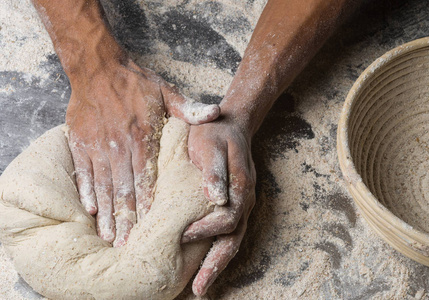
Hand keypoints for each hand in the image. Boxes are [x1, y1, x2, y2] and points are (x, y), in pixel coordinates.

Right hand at [66, 59, 219, 246]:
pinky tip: (89, 212)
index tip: (151, 229)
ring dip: (107, 213)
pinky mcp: (81, 143)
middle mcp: (120, 146)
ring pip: (104, 186)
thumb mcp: (168, 92)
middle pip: (125, 190)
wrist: (99, 66)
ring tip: (108, 238)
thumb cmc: (137, 82)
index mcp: (144, 137)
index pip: (148, 178)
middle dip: (127, 220)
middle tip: (128, 246)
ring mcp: (99, 146)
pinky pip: (84, 173)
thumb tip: (216, 114)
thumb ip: (191, 109)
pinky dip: (86, 192)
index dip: (149, 206)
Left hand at [182, 116, 255, 295]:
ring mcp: (243, 203)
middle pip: (234, 239)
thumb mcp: (210, 144)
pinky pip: (231, 233)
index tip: (184, 236)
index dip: (207, 230)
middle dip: (215, 263)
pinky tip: (207, 263)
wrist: (230, 123)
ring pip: (234, 240)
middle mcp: (246, 199)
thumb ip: (214, 170)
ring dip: (218, 263)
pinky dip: (220, 251)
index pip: (228, 217)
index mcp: (241, 185)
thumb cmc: (214, 132)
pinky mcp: (236, 204)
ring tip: (201, 285)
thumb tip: (216, 198)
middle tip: (198, 287)